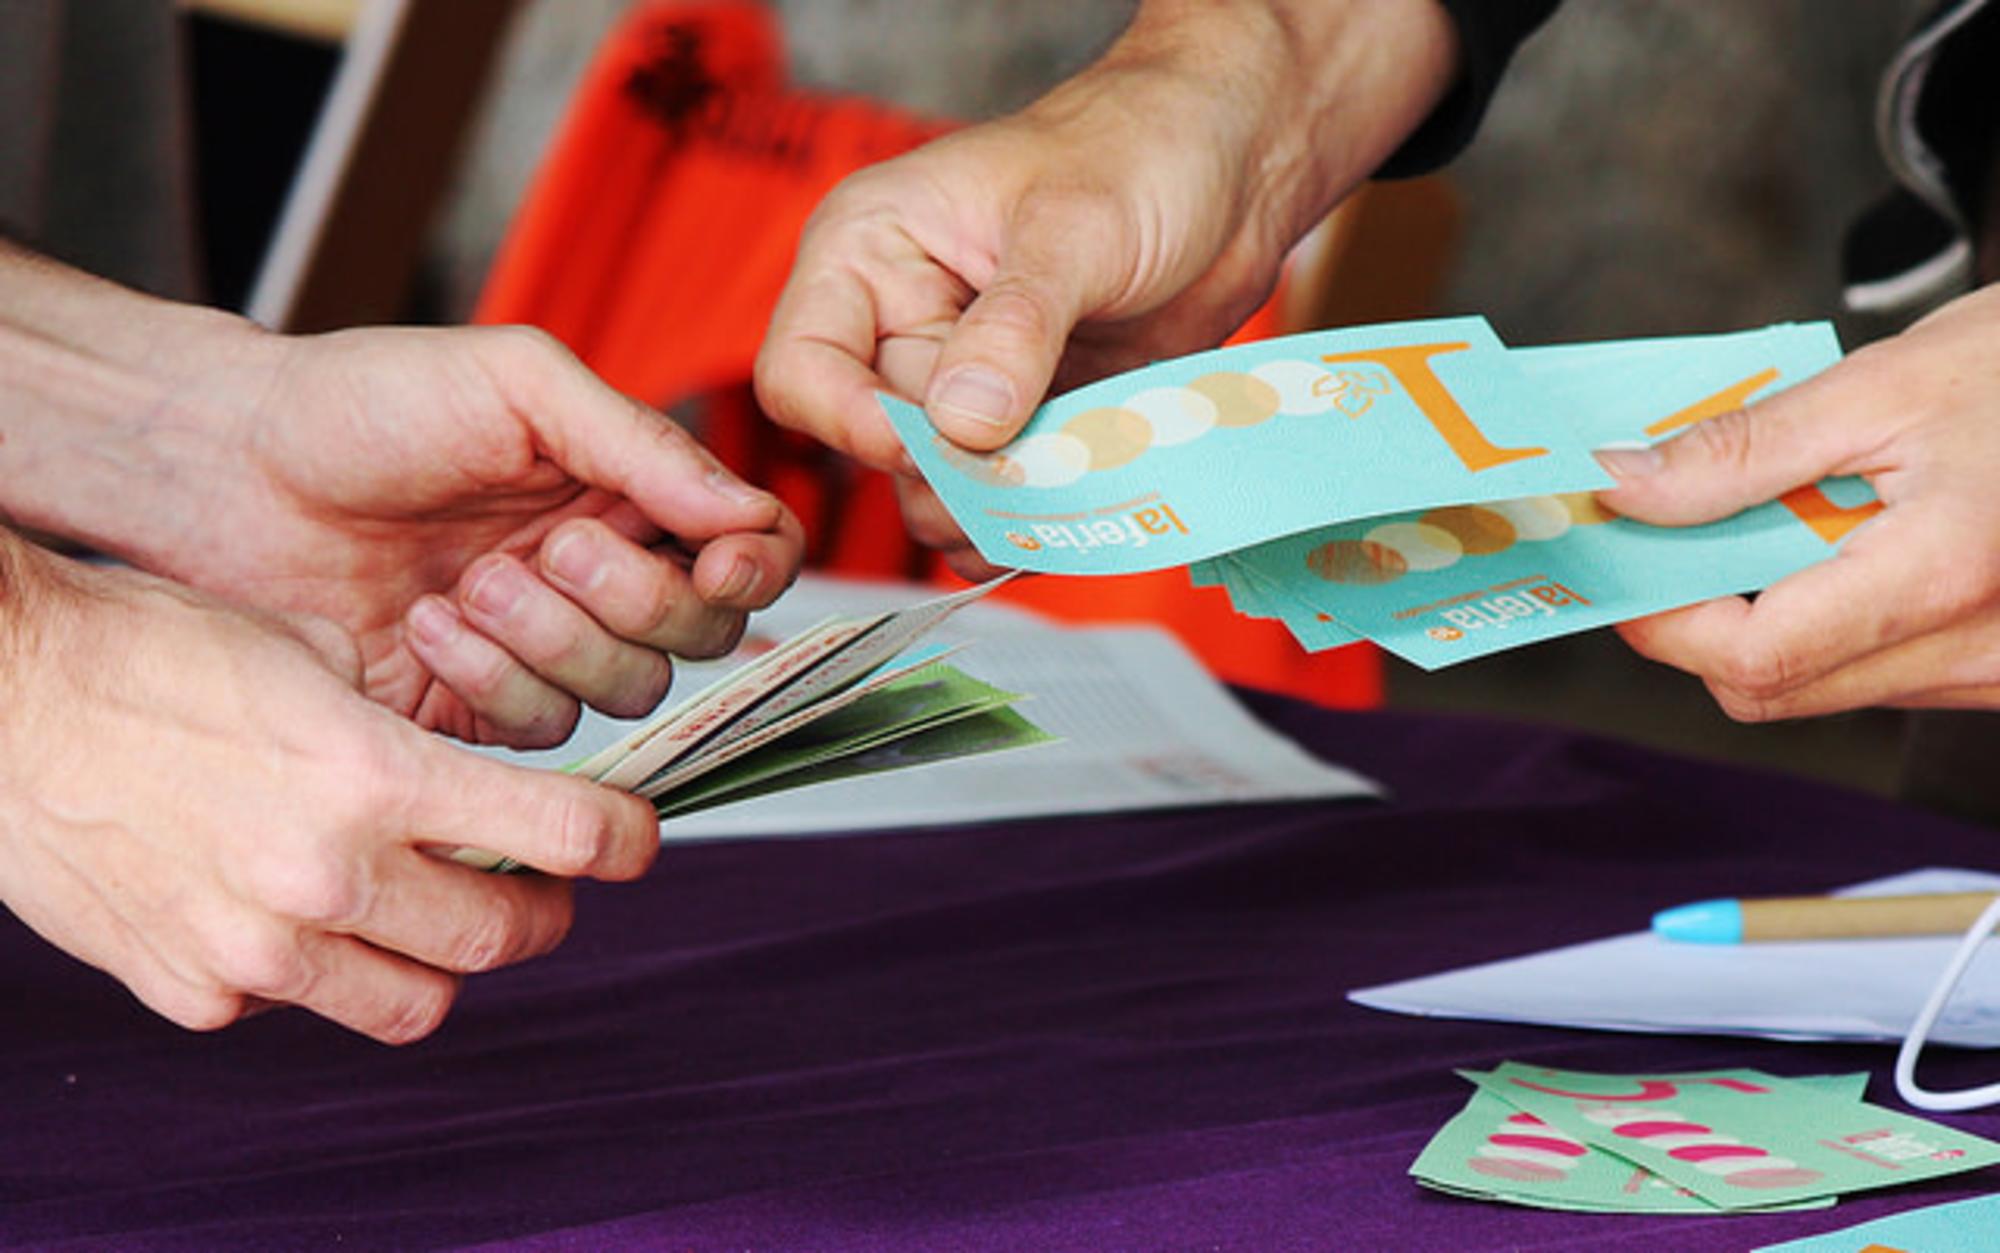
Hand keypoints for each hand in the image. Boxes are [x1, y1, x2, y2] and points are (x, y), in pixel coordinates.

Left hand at [0, 250, 803, 745]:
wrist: (228, 470)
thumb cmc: (366, 402)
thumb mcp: (516, 384)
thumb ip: (638, 442)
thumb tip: (744, 510)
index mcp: (629, 491)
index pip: (752, 550)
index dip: (756, 570)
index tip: (717, 566)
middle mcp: (604, 575)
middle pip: (704, 637)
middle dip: (634, 604)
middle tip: (549, 550)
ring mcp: (546, 648)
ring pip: (628, 693)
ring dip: (553, 643)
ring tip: (467, 584)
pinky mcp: (479, 711)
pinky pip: (540, 735)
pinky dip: (489, 683)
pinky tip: (425, 628)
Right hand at [0, 540, 658, 1041]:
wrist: (1, 696)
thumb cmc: (152, 649)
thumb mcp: (309, 650)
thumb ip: (400, 728)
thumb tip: (461, 773)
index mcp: (373, 775)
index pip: (559, 834)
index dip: (622, 842)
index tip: (635, 839)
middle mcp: (325, 876)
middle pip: (501, 938)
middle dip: (541, 912)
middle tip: (536, 885)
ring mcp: (256, 949)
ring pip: (415, 1002)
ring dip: (443, 960)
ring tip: (429, 912)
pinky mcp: (192, 991)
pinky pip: (300, 1005)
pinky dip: (321, 969)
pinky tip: (294, 911)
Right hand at [754, 0, 1455, 573]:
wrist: (1237, 164)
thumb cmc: (1143, 149)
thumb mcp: (1075, 229)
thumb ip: (1017, 328)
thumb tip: (961, 427)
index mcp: (869, 252)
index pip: (802, 372)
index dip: (855, 424)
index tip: (937, 448)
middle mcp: (901, 322)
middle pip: (876, 448)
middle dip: (948, 478)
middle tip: (1028, 479)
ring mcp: (965, 379)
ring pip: (938, 489)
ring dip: (997, 510)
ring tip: (1067, 493)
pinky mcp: (1027, 420)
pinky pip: (1006, 499)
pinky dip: (1039, 520)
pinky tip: (1084, 508)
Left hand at [1597, 282, 1999, 717]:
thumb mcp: (1882, 385)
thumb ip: (1741, 449)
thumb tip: (1625, 487)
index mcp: (1943, 576)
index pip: (1754, 657)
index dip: (1663, 619)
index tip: (1623, 560)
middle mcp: (1978, 652)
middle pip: (1775, 688)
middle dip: (1700, 620)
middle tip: (1670, 534)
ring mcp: (1995, 673)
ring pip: (1823, 684)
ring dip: (1765, 617)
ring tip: (1768, 522)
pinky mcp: (1998, 668)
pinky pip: (1879, 668)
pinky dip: (1828, 616)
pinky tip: (1836, 542)